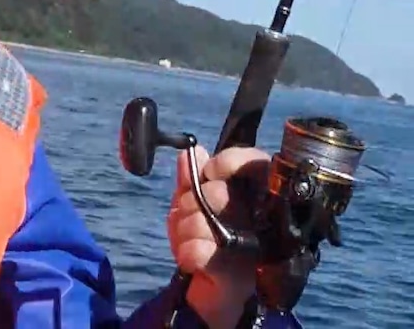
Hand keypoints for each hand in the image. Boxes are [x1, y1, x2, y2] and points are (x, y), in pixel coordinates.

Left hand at [168, 145, 268, 327]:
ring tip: (192, 241)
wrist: (209, 294)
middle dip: (190, 203)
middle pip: (217, 191)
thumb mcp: (190, 208)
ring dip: (185, 229)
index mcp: (252, 199)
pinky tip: (190, 258)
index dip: (231, 161)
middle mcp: (262, 221)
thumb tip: (191, 152)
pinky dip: (187, 252)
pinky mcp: (237, 277)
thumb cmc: (205, 244)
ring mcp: (254, 249)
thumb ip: (190, 181)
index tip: (210, 170)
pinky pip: (200, 251)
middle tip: (192, 218)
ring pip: (202, 220)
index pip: (255, 164)